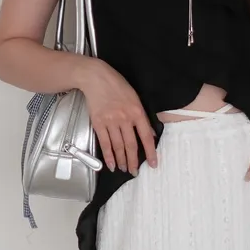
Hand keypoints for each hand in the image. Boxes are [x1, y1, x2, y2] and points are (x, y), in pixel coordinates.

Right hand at [78, 59, 157, 174]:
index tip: (153, 164)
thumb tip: (150, 136)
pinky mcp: (98, 123)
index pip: (146, 137)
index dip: (150, 152)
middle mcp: (125, 118)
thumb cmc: (117, 86)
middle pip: (131, 145)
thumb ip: (142, 118)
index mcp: (137, 112)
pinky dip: (108, 155)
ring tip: (124, 169)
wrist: (96, 78)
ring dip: (121, 160)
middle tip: (135, 172)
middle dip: (133, 161)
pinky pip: (104, 143)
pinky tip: (111, 164)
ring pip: (118, 146)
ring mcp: (111, 121)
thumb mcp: (135, 98)